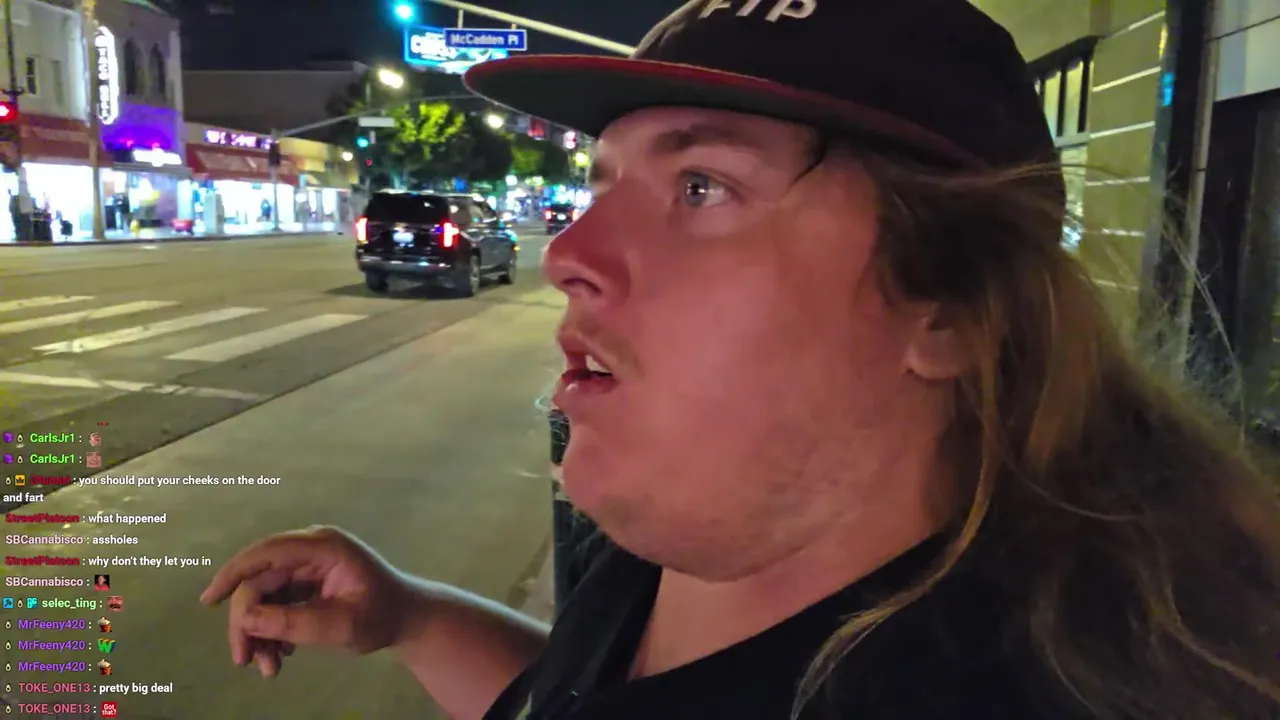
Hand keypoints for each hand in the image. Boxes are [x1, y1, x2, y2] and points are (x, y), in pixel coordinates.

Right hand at [201, 526, 410, 677]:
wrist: (406, 620)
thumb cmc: (382, 617)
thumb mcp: (341, 626)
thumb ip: (295, 622)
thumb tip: (246, 618)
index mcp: (323, 547)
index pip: (267, 553)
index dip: (233, 574)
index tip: (209, 601)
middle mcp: (311, 549)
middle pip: (261, 581)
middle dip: (248, 622)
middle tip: (244, 660)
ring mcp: (308, 566)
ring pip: (265, 596)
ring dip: (259, 632)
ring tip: (269, 668)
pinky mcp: (306, 582)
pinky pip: (276, 603)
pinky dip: (272, 629)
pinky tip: (280, 655)